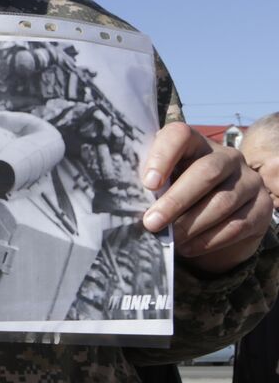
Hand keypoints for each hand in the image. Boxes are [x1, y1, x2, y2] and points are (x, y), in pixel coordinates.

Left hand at [141, 122, 270, 273]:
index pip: (180, 135)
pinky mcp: (262, 207)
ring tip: (169, 239)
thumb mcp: (160, 185)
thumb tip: (121, 201)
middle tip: (151, 222)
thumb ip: (148, 185)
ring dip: (191, 224)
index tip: (147, 183)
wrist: (212, 222)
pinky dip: (209, 239)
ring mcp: (249, 181)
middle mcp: (227, 157)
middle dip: (176, 200)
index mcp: (195, 143)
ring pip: (222, 201)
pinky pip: (238, 224)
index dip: (163, 155)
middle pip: (205, 172)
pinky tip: (188, 248)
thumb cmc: (175, 196)